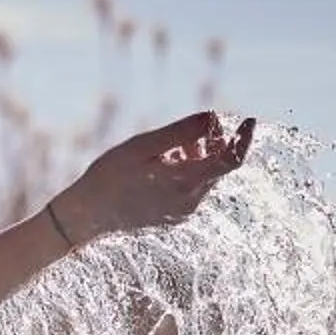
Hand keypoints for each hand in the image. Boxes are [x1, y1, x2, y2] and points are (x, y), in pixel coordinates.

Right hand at [55, 111, 255, 240]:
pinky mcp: (176, 216)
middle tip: (177, 134)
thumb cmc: (110, 176)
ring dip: (193, 157)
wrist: (87, 216)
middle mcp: (190, 201)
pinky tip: (157, 168)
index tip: (248, 120)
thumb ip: (180, 132)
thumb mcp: (143, 146)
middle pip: (217, 165)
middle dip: (207, 143)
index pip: (231, 160)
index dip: (243, 139)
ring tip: (161, 153)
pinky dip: (185, 171)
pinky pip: (193, 187)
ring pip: (205, 176)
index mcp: (184, 183)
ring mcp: (184, 212)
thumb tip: (213, 118)